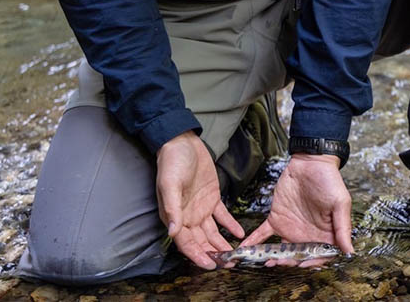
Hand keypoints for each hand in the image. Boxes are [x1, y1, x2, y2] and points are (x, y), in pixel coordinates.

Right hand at [156, 130, 243, 268]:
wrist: (182, 144)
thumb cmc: (172, 164)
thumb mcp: (170, 185)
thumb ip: (172, 209)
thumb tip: (173, 232)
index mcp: (175, 217)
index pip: (187, 243)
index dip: (198, 255)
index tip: (210, 265)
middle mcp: (188, 217)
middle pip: (202, 242)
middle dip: (214, 254)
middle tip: (230, 264)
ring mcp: (201, 209)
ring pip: (213, 233)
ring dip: (223, 244)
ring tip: (236, 254)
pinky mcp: (212, 198)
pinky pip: (222, 216)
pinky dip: (230, 225)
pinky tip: (240, 233)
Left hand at [240, 154, 352, 266]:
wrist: (311, 162)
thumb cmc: (330, 181)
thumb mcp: (340, 203)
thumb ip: (343, 228)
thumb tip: (349, 252)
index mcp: (324, 234)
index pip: (318, 255)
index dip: (311, 262)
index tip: (303, 264)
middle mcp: (306, 235)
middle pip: (297, 256)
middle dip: (288, 262)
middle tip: (279, 262)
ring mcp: (290, 228)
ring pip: (280, 250)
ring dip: (272, 257)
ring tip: (265, 261)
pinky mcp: (276, 219)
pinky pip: (263, 234)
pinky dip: (253, 242)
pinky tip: (244, 249)